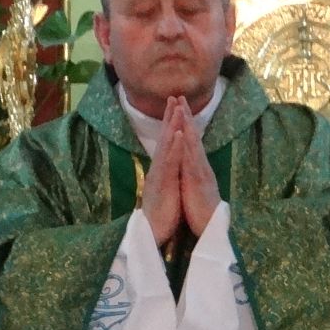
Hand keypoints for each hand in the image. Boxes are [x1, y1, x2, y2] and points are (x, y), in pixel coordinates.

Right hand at [140, 102, 184, 245]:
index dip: (170, 124)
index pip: (166, 142)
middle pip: (164, 138)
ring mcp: (159, 174)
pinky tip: (178, 134)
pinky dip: (174, 146)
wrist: (152, 233)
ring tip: (176, 108)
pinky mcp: (162, 183)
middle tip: (173, 96)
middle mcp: (158, 168)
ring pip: (166, 146)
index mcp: (162, 169)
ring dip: (171, 126)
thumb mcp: (166, 189)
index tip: (175, 106)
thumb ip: (167, 175)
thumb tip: (170, 165)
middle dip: (169, 117)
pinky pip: (169, 162)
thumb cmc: (161, 213)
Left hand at [176, 105, 220, 236]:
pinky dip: (188, 146)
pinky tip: (184, 135)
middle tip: (179, 97)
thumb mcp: (194, 188)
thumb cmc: (203, 211)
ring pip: (194, 144)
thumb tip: (188, 165)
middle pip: (193, 136)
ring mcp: (201, 172)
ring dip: (188, 125)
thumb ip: (192, 174)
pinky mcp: (198, 181)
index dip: (185, 124)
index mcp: (197, 168)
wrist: (213, 229)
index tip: (179, 107)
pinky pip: (192, 161)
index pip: (190, 141)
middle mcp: (201, 165)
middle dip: (186, 116)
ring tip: (182, 108)